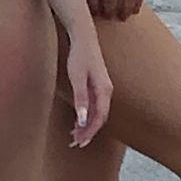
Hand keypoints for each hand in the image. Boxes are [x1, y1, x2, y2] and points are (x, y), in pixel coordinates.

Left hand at [65, 31, 112, 147]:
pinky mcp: (97, 86)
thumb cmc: (79, 56)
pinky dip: (87, 116)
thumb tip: (83, 120)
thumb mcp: (77, 78)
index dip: (90, 132)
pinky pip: (95, 106)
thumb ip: (81, 99)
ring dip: (87, 126)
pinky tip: (77, 121)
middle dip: (89, 132)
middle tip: (75, 143)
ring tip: (74, 136)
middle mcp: (106, 91)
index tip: (80, 143)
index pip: (99, 118)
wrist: (83, 37)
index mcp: (104, 90)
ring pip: (97, 113)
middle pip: (100, 118)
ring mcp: (103, 88)